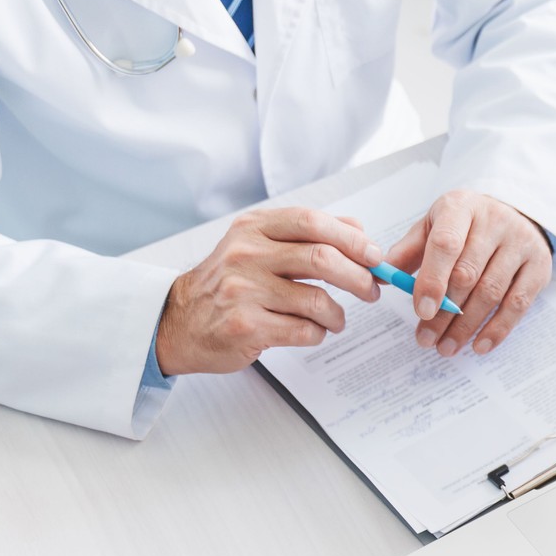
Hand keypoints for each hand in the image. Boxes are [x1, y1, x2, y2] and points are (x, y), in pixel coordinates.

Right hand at [156, 208, 381, 374]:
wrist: (179, 321)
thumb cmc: (229, 284)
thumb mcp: (259, 245)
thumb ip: (306, 234)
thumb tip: (358, 229)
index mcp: (253, 228)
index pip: (312, 222)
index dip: (352, 239)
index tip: (375, 256)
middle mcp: (246, 255)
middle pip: (321, 259)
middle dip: (359, 278)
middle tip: (372, 291)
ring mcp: (244, 291)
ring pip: (318, 300)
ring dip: (338, 315)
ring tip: (335, 319)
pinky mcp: (246, 326)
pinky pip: (304, 331)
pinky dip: (318, 334)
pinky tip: (311, 332)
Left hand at [387, 191, 552, 356]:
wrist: (515, 214)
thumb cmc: (466, 226)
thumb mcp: (434, 226)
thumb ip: (409, 251)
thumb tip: (380, 276)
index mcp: (462, 207)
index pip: (446, 244)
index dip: (432, 280)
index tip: (420, 311)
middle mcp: (495, 222)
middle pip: (468, 274)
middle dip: (444, 313)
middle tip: (426, 339)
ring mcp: (521, 244)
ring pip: (492, 293)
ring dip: (467, 326)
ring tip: (447, 347)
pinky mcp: (539, 266)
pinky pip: (518, 304)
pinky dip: (498, 329)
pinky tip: (479, 345)